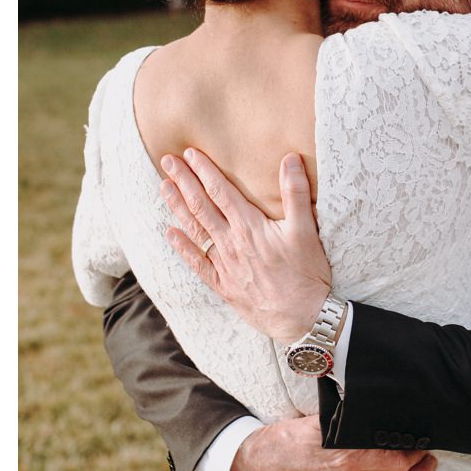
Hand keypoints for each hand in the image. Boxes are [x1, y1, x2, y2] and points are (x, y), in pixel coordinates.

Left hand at [161, 149, 331, 340]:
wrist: (303, 317)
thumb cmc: (307, 274)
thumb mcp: (306, 230)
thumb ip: (296, 193)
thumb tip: (289, 159)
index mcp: (250, 226)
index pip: (220, 191)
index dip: (204, 170)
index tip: (189, 154)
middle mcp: (231, 242)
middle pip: (201, 206)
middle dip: (183, 181)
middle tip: (167, 162)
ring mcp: (224, 264)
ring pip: (194, 230)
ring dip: (177, 207)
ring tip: (163, 188)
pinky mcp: (223, 284)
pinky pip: (197, 263)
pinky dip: (182, 247)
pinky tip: (170, 233)